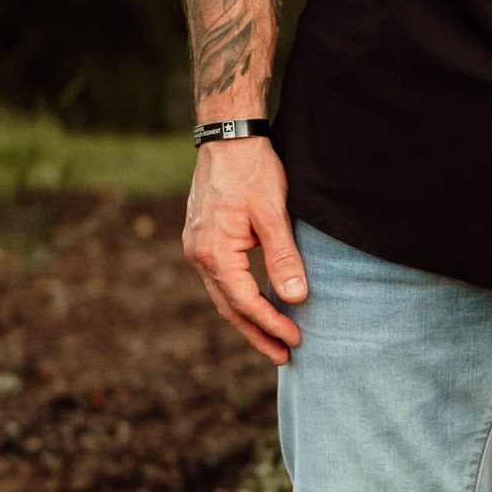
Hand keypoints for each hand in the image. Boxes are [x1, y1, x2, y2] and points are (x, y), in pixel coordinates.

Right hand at [183, 135, 308, 363]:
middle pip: (229, 307)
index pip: (246, 302)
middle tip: (284, 356)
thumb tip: (296, 297)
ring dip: (248, 317)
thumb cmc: (252, 169)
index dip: (272, 324)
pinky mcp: (201, 238)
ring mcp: (196, 246)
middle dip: (257, 333)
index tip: (295, 340)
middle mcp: (198, 254)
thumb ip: (284, 257)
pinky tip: (257, 302)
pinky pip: (219, 278)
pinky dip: (239, 295)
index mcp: (214, 252)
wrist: (227, 135)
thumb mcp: (273, 213)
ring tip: (274, 337)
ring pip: (222, 294)